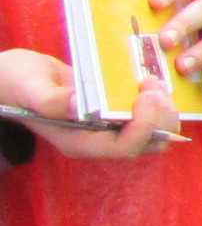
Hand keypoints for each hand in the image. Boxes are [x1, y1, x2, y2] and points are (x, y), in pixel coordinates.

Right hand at [0, 49, 184, 159]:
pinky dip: (156, 102)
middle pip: (147, 143)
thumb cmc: (16, 84)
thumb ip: (51, 100)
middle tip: (154, 85)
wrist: (16, 78)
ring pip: (153, 131)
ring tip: (152, 81)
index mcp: (79, 142)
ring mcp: (108, 128)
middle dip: (160, 117)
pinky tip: (150, 81)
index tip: (146, 96)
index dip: (144, 126)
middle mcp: (98, 140)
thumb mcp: (30, 88)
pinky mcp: (115, 115)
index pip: (124, 147)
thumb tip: (78, 106)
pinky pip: (147, 116)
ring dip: (162, 109)